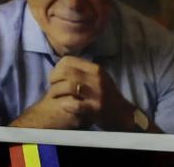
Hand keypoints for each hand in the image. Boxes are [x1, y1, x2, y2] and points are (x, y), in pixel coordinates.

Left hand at [10, 57, 135, 129]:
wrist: (122, 114)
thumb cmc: (106, 95)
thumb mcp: (99, 78)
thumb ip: (83, 71)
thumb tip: (63, 65)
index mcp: (96, 69)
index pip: (70, 61)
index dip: (57, 67)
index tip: (54, 76)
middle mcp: (97, 78)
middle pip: (68, 72)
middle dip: (55, 78)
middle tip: (51, 85)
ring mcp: (97, 93)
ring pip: (70, 86)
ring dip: (57, 91)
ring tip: (54, 95)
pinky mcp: (96, 108)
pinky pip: (76, 104)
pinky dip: (66, 104)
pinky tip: (63, 106)